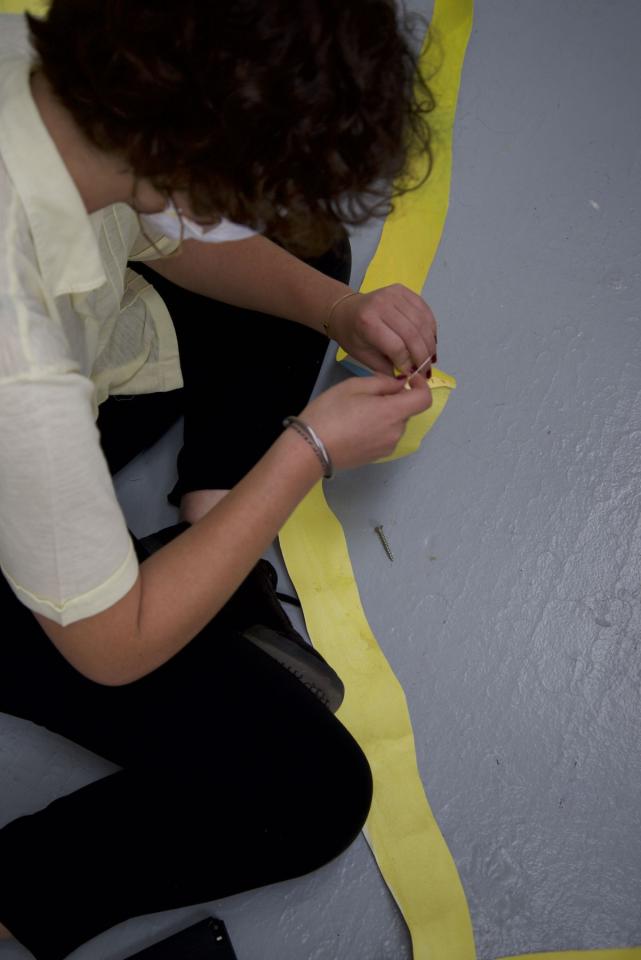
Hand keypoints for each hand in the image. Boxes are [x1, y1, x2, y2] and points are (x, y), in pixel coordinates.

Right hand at [298, 373, 431, 471]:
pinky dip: (376, 429)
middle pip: (406, 411)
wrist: (310, 449)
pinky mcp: (376, 457)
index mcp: (393, 412)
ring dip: (383, 415)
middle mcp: (396, 432)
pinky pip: (384, 437)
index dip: (421, 387)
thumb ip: (382, 383)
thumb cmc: (329, 413)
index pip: (424, 400)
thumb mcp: (353, 386)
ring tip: (355, 412)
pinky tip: (353, 427)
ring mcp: (387, 447)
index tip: (408, 380)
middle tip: (365, 395)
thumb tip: (399, 384)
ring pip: (394, 424)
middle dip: (393, 400)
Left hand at [329, 284, 437, 379]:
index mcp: (367, 322)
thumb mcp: (363, 356)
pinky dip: (430, 328)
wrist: (345, 310)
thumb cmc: (353, 336)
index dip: (408, 363)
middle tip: (426, 370)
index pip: (396, 346)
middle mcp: (381, 304)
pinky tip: (429, 341)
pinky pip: (424, 311)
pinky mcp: (403, 290)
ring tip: (430, 358)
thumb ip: (386, 367)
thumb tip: (409, 378)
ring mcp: (394, 294)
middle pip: (412, 334)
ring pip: (422, 322)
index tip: (413, 375)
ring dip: (429, 343)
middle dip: (422, 355)